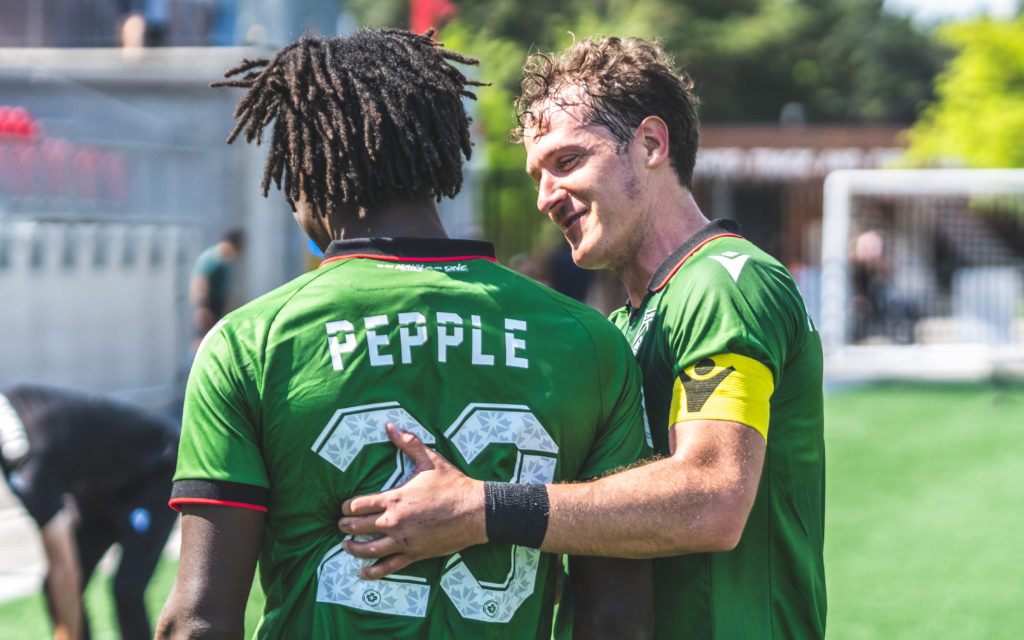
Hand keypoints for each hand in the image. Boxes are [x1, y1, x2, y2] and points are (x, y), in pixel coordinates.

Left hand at [338, 422, 486, 578]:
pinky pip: (388, 566)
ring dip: (353, 548)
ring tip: (346, 545)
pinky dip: (372, 571)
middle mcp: (394, 522)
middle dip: (345, 525)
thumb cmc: (452, 485)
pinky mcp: (413, 554)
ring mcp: (403, 541)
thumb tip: (390, 425)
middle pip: (358, 527)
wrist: (475, 511)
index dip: (348, 506)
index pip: (359, 505)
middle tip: (340, 525)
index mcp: (394, 499)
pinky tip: (363, 573)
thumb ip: (407, 443)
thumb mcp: (430, 460)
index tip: (345, 507)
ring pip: (368, 549)